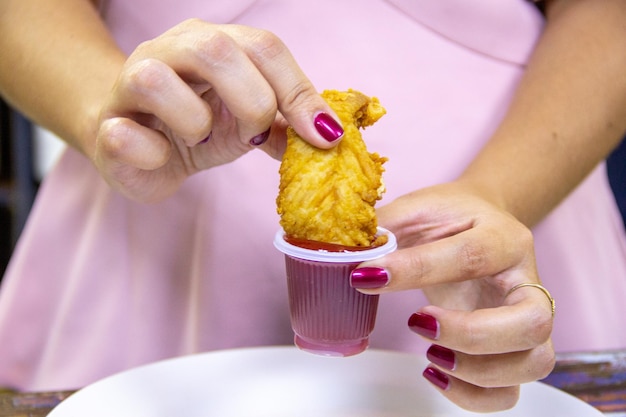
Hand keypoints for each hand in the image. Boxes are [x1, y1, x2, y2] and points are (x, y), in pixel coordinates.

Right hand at [93, 19, 342, 201]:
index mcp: (212, 43)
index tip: (324, 136)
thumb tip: (331, 135)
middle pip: (215, 50)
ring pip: (156, 80)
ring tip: (199, 139)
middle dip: (251, 101)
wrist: (132, 145)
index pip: (264, 47)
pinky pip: (123, 134)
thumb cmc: (196, 124)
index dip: (298, 91)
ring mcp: (129, 84)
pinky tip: (162, 156)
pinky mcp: (106, 126)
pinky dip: (153, 153)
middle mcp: (169, 51)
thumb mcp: (248, 120)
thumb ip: (285, 122)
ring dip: (194, 122)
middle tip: (255, 135)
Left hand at [351, 182, 555, 411]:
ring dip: (478, 372)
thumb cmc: (452, 217)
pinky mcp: (516, 347)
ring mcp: (528, 318)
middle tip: (418, 323)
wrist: (485, 220)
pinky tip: (436, 374)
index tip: (367, 277)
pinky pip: (512, 390)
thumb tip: (346, 256)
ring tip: (431, 355)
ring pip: (534, 362)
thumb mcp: (418, 209)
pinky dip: (475, 397)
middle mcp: (526, 280)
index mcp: (503, 237)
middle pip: (531, 322)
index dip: (417, 271)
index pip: (471, 257)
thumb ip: (386, 228)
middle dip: (470, 335)